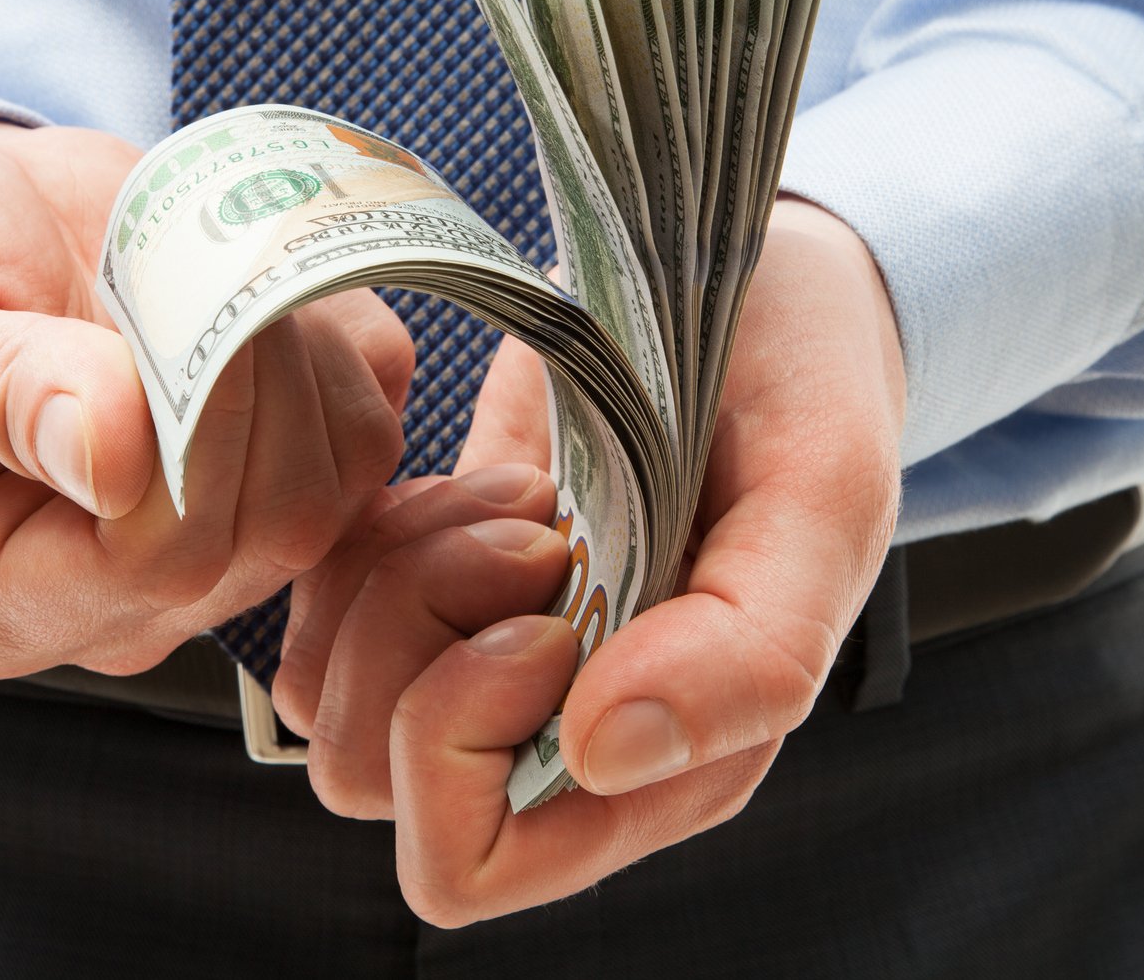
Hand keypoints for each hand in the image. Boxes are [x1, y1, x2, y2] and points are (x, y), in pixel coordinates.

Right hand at [0, 119, 413, 677]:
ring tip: (197, 274)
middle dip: (248, 379)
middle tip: (179, 271)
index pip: (154, 566)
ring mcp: (218, 545)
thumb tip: (114, 457)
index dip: (188, 440)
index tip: (152, 313)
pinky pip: (372, 410)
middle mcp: (120, 603)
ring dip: (293, 349)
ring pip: (340, 476)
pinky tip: (240, 288)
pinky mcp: (287, 464)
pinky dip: (330, 331)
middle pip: (269, 526)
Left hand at [276, 198, 903, 923]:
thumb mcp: (820, 498)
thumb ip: (749, 652)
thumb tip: (603, 753)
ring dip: (405, 569)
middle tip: (536, 528)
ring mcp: (483, 660)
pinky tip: (483, 479)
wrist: (767, 285)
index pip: (471, 859)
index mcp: (662, 770)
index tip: (552, 596)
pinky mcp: (436, 582)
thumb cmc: (810, 388)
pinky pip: (322, 601)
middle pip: (367, 770)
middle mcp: (558, 740)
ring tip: (526, 496)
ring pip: (324, 687)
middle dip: (422, 632)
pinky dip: (378, 528)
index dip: (468, 733)